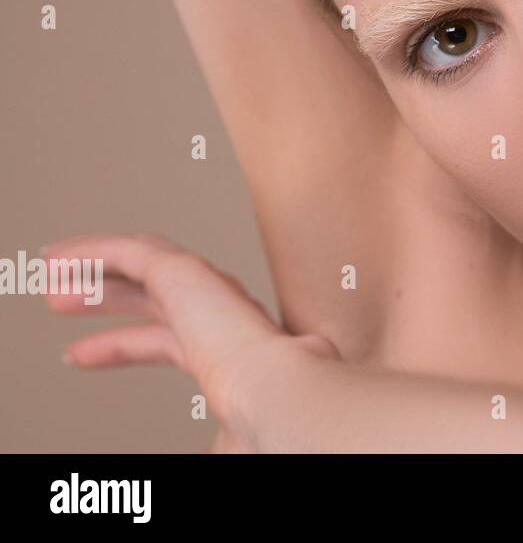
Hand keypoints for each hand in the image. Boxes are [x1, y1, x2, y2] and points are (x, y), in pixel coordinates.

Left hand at [42, 233, 340, 451]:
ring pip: (142, 265)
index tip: (78, 355)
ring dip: (95, 268)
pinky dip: (94, 252)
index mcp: (227, 352)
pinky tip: (64, 257)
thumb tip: (210, 460)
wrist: (278, 395)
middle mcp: (219, 315)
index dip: (119, 346)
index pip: (164, 341)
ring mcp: (204, 291)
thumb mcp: (226, 442)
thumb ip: (211, 445)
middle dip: (106, 298)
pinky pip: (131, 253)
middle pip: (151, 297)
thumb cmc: (263, 423)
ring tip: (55, 268)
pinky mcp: (184, 272)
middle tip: (63, 301)